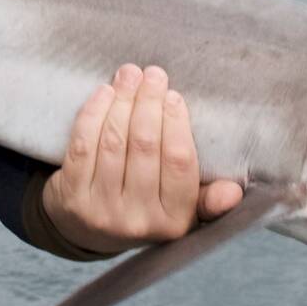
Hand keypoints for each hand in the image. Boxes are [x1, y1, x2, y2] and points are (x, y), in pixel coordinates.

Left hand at [40, 63, 243, 253]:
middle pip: (145, 146)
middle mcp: (139, 220)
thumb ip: (207, 199)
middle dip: (148, 102)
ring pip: (113, 141)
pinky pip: (83, 146)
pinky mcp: (72, 198)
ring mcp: (102, 210)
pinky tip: (104, 93)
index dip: (176, 123)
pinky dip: (93, 114)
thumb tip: (234, 192)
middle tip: (153, 74)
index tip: (173, 95)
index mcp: (175, 220)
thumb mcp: (181, 211)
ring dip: (122, 100)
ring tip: (129, 75)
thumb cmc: (145, 207)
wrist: (87, 231)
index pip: (179, 162)